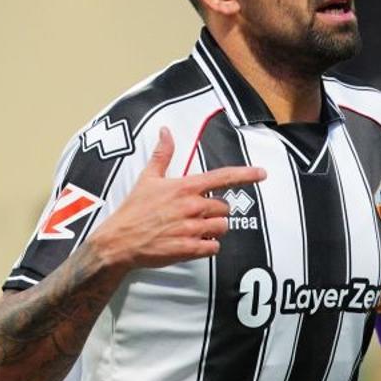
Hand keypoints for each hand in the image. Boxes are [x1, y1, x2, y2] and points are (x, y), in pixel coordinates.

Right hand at [87, 126, 265, 271]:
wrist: (119, 241)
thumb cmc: (133, 209)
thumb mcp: (147, 178)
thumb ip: (162, 154)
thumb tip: (166, 131)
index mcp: (184, 187)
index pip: (221, 177)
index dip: (245, 174)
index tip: (262, 173)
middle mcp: (191, 207)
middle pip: (224, 208)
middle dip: (216, 212)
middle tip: (197, 215)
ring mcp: (190, 229)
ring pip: (222, 228)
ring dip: (214, 230)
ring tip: (195, 229)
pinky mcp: (188, 249)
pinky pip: (213, 248)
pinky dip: (208, 247)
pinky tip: (193, 243)